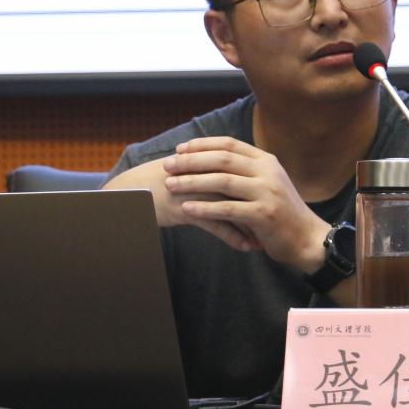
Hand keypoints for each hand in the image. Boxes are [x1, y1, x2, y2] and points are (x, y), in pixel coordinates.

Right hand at [102, 158, 262, 251]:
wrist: (132, 191)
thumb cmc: (161, 182)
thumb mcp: (188, 173)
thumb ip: (210, 173)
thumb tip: (234, 181)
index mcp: (208, 161)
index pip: (242, 173)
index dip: (259, 189)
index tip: (276, 203)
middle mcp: (206, 172)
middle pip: (243, 189)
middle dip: (260, 208)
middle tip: (277, 224)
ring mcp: (197, 190)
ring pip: (233, 208)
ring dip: (251, 226)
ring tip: (265, 240)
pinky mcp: (187, 208)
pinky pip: (216, 224)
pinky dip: (233, 237)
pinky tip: (246, 247)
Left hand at [161, 136, 329, 271]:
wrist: (307, 238)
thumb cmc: (281, 212)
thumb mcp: (268, 183)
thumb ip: (246, 171)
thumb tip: (211, 162)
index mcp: (266, 160)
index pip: (229, 144)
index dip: (202, 145)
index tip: (180, 150)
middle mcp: (267, 172)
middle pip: (222, 159)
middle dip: (191, 161)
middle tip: (168, 166)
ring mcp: (267, 192)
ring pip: (222, 181)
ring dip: (192, 182)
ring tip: (170, 185)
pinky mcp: (264, 215)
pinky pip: (228, 209)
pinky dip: (205, 208)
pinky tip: (187, 209)